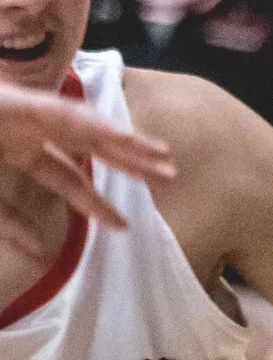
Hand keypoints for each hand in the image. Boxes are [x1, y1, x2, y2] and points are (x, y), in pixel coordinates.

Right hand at [0, 80, 174, 231]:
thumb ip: (12, 225)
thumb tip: (38, 254)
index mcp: (23, 152)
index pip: (70, 178)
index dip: (96, 202)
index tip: (123, 225)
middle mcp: (32, 130)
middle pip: (92, 145)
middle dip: (130, 160)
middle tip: (169, 175)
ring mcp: (27, 113)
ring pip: (87, 125)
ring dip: (124, 139)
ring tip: (160, 154)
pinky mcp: (19, 104)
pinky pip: (63, 113)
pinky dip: (92, 123)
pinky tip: (123, 136)